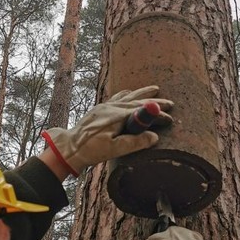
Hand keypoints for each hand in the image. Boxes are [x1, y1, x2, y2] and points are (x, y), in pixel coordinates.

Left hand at [41, 86, 172, 176]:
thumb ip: (135, 142)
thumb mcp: (115, 149)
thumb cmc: (91, 150)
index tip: (170, 119)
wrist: (69, 147)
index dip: (158, 115)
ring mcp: (104, 106)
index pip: (143, 111)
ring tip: (154, 89)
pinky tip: (128, 93)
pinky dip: (127, 94)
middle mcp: (111, 107)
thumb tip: (154, 137)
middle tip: (171, 102)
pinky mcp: (99, 109)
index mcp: (117, 115)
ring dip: (142, 93)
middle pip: (137, 100)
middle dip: (155, 101)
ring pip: (128, 96)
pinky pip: (117, 97)